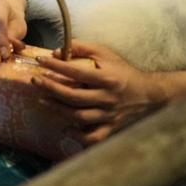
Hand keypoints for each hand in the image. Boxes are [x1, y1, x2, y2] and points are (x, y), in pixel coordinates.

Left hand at [33, 40, 185, 145]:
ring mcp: (109, 116)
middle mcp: (107, 99)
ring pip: (79, 117)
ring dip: (58, 109)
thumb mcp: (106, 54)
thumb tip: (56, 51)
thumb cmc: (123, 72)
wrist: (150, 95)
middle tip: (35, 80)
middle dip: (51, 88)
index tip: (40, 59)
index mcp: (107, 79)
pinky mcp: (111, 128)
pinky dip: (78, 136)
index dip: (55, 65)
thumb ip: (82, 48)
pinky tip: (65, 128)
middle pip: (73, 96)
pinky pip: (92, 137)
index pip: (76, 72)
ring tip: (42, 100)